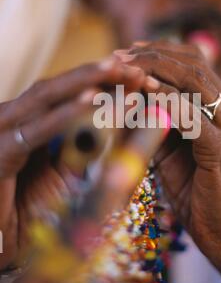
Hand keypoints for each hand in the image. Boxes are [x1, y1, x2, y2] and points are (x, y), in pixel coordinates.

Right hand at [0, 60, 149, 271]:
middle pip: (62, 87)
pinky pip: (37, 130)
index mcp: (30, 123)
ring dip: (87, 81)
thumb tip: (121, 125)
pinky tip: (92, 100)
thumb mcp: (65, 177)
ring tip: (121, 70)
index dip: (107, 84)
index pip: (70, 94)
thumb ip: (86, 150)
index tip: (143, 80)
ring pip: (48, 96)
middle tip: (141, 69)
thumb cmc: (27, 214)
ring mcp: (2, 131)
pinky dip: (66, 114)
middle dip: (103, 75)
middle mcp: (14, 120)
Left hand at [115, 42, 220, 282]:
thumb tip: (124, 94)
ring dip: (156, 73)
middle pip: (195, 65)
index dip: (161, 51)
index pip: (196, 63)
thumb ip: (155, 121)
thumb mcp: (171, 150)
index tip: (127, 52)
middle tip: (118, 58)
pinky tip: (143, 96)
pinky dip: (166, 103)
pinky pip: (193, 118)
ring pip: (196, 84)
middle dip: (152, 57)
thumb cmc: (196, 193)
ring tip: (124, 72)